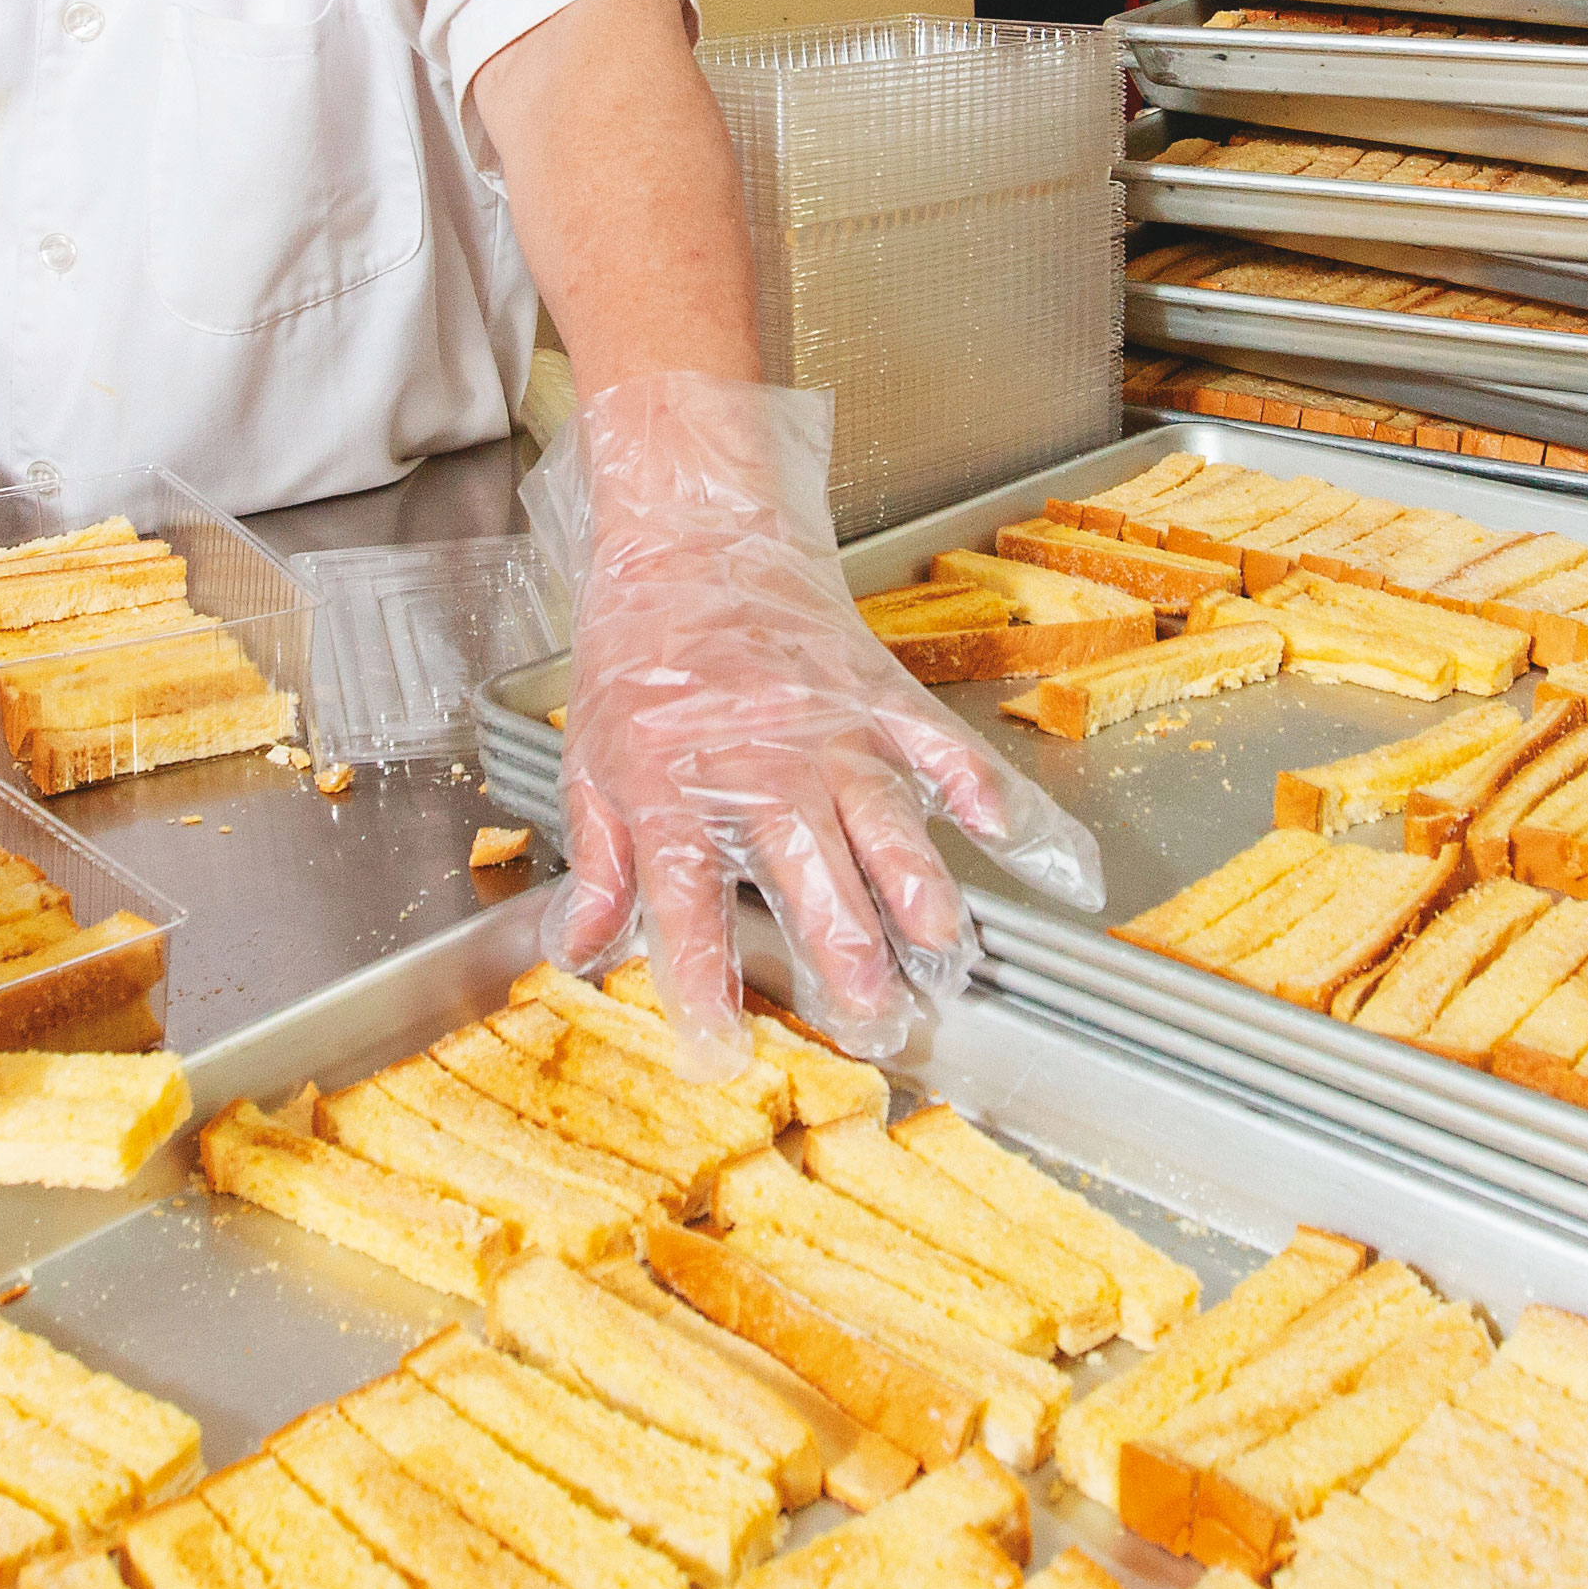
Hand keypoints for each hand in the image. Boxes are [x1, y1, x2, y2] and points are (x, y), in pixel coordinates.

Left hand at [533, 373, 1106, 1067]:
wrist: (693, 539)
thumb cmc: (641, 655)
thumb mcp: (591, 763)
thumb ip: (600, 866)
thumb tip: (581, 952)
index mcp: (676, 792)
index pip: (687, 907)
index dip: (704, 984)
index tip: (722, 1050)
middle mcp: (760, 769)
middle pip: (809, 871)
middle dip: (846, 949)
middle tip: (874, 1013)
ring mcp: (829, 730)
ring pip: (885, 822)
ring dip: (917, 889)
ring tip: (944, 950)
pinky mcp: (879, 694)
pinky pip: (938, 745)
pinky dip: (977, 786)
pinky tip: (1006, 830)